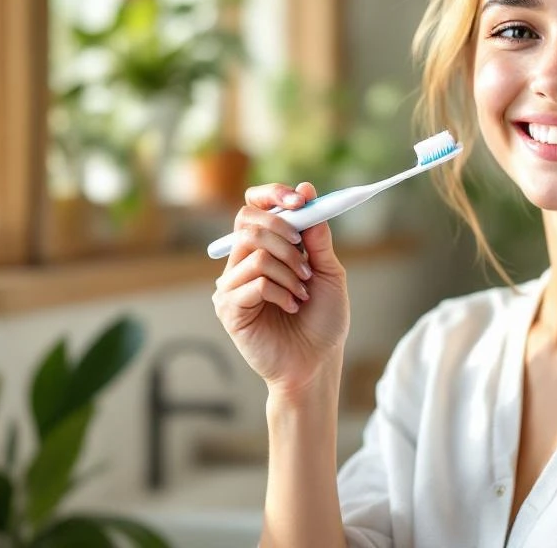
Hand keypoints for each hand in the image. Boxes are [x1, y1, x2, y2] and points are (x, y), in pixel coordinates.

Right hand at [213, 182, 349, 395]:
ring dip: (290, 270)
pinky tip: (291, 307)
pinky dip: (281, 292)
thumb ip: (317, 237)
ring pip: (256, 252)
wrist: (316, 363)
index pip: (254, 207)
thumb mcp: (328, 272)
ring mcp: (232, 284)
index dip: (272, 195)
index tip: (298, 199)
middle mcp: (243, 262)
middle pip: (248, 222)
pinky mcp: (228, 308)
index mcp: (265, 248)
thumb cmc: (322, 320)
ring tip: (302, 293)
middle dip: (284, 234)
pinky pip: (254, 282)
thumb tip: (306, 193)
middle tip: (306, 262)